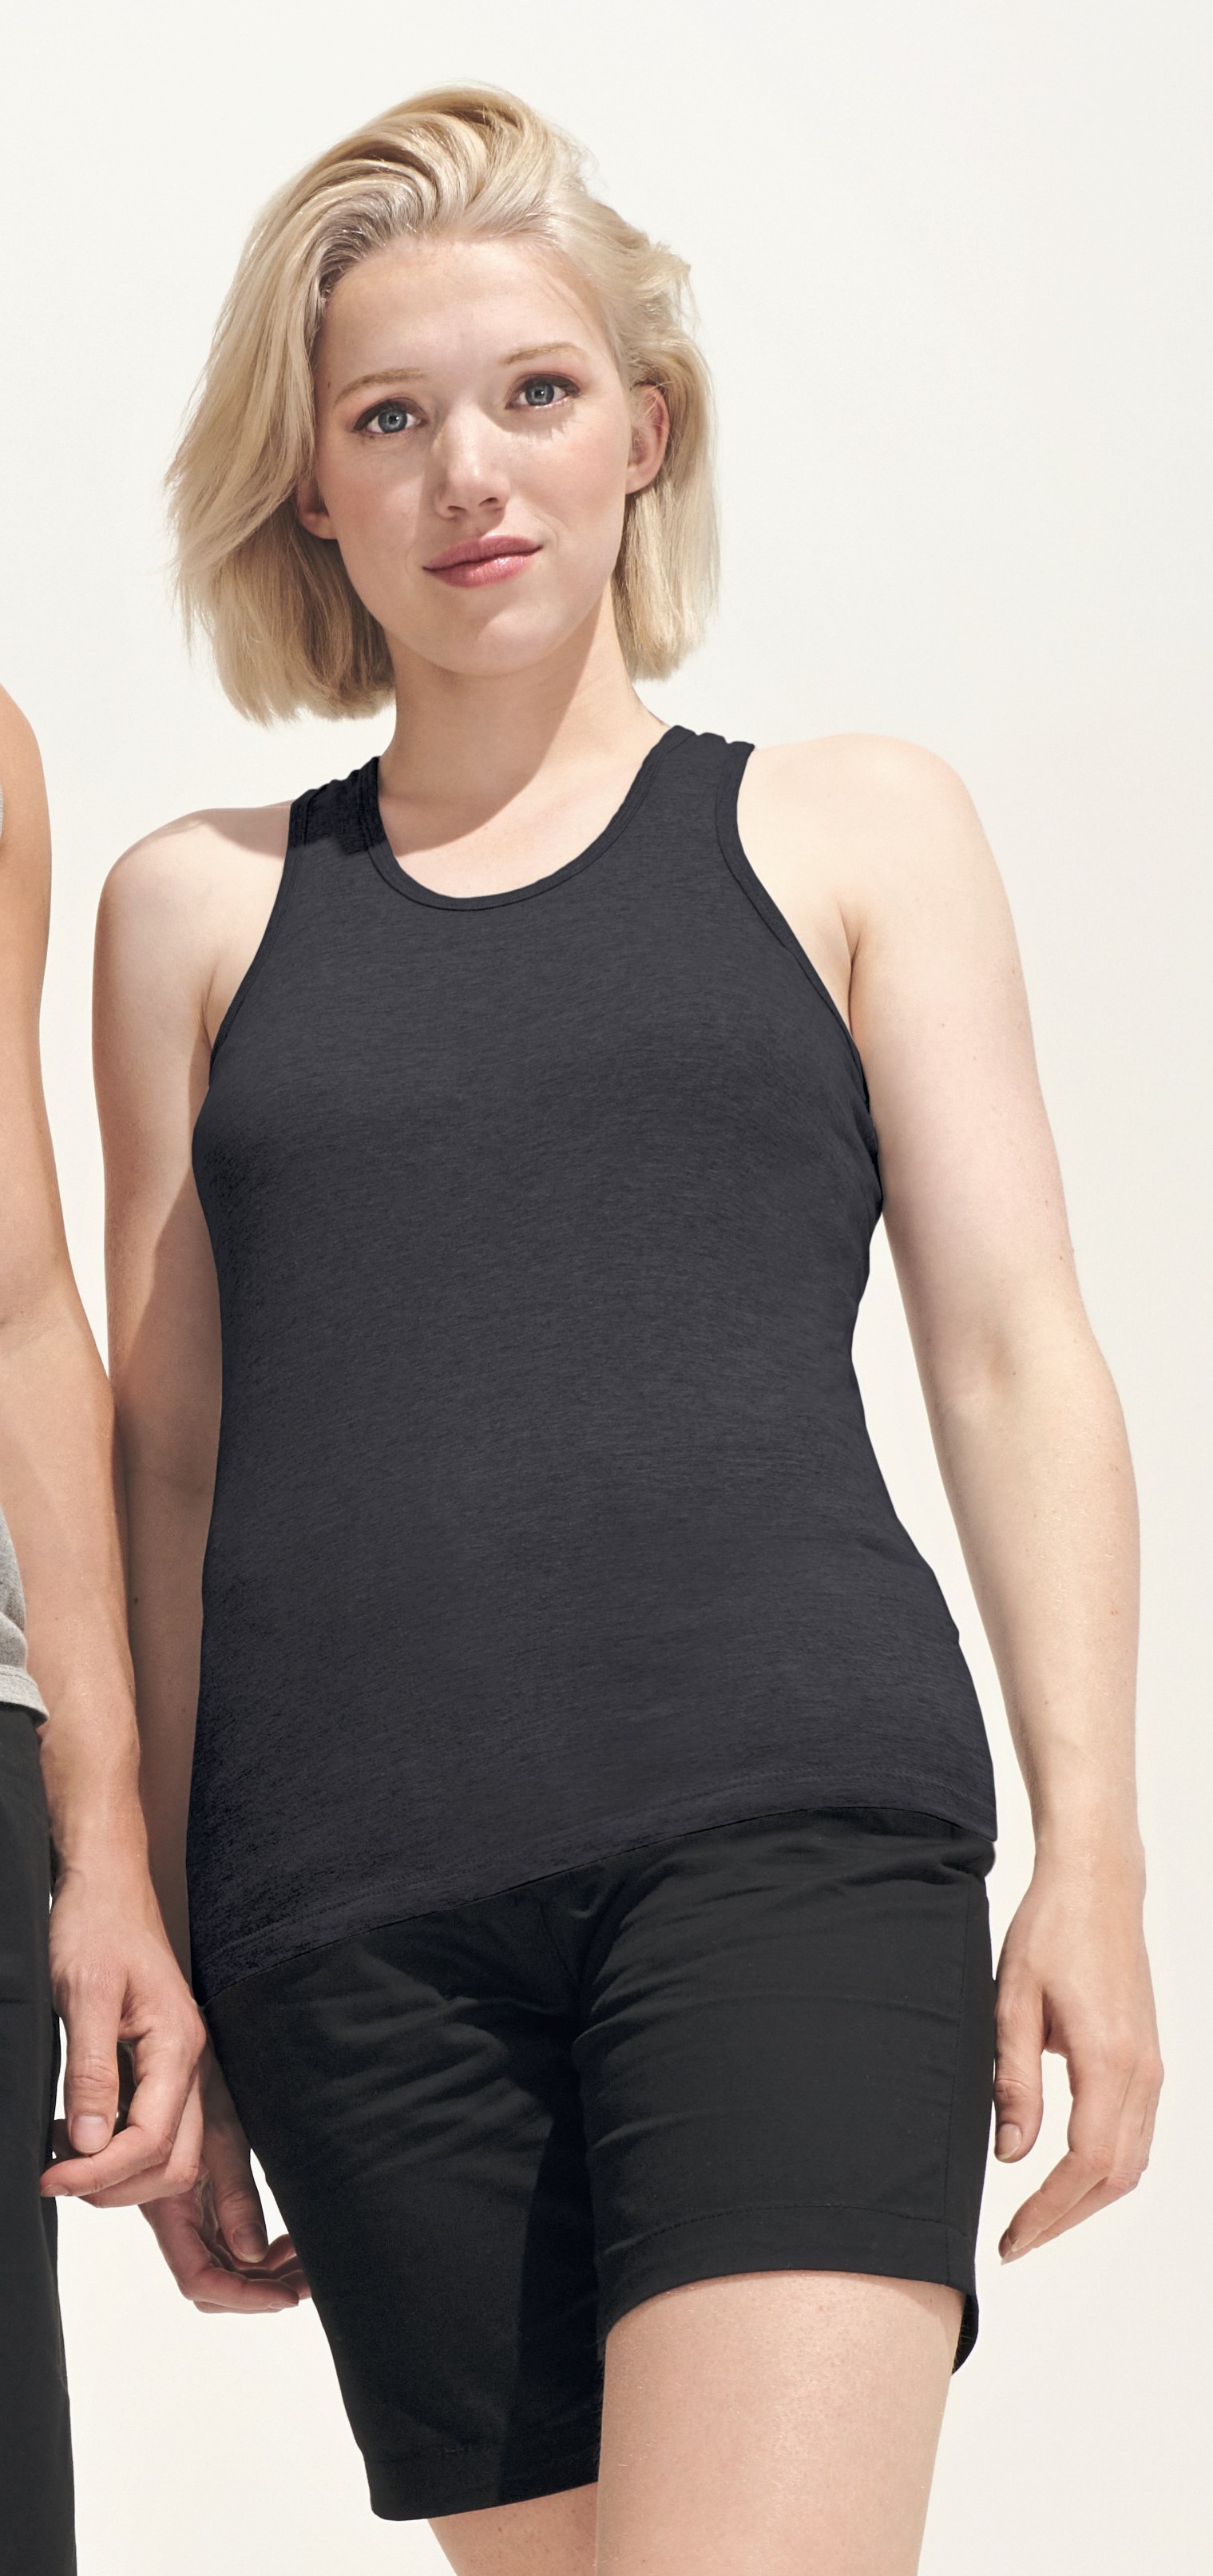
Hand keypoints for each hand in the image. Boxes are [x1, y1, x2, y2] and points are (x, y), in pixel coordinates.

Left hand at [41, 1862, 206, 2205]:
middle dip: (117, 2188)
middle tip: (56, 2176)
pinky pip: (157, 2132)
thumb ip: (89, 2070)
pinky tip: (79, 2139)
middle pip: (175, 2163)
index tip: (52, 2176)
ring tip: (64, 2159)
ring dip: (120, 2177)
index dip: (101, 2173)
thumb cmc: (96, 1926)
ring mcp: (178, 2067)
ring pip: (172, 2156)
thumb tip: (87, 2143)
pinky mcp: (160, 2068)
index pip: (153, 2140)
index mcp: (176, 2045)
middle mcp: (189, 2063)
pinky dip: (122, 2156)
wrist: (107, 1888)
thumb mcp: (82, 1993)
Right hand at [142, 2051, 308, 2312]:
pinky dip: (252, 2238)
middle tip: (315, 2278)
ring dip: (262, 2267)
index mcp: (166, 2196)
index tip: (290, 2297)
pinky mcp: (191, 2165)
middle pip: (211, 2274)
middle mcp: (171, 2199)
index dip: (242, 2296)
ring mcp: (180, 2186)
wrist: (129, 1994)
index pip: (199, 2276)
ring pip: (217, 2254)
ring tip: (310, 2256)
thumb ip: (230, 2184)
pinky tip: (288, 2230)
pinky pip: (218, 2223)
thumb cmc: (170, 2052)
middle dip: (260, 2288)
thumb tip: (250, 2251)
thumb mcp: (215, 2117)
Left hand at [993, 1844, 1162, 2261]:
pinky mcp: (1149, 2059)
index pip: (1085, 2162)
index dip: (1049, 2210)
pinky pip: (1137, 2134)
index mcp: (1109, 2058)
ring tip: (1036, 2220)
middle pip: (1115, 2176)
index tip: (1012, 2238)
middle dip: (1065, 2218)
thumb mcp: (1012, 2001)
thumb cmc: (1051, 1930)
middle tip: (1016, 2242)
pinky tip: (1069, 2177)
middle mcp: (1142, 2071)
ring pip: (1132, 2161)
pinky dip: (1106, 2169)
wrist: (1097, 1884)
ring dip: (1087, 2199)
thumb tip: (1012, 2156)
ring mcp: (1152, 2066)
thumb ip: (1014, 2081)